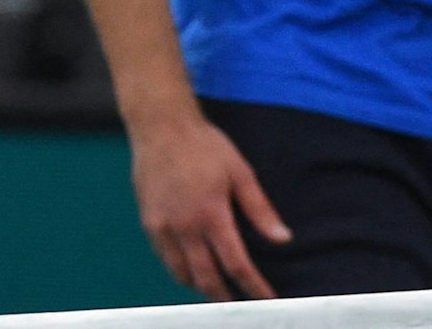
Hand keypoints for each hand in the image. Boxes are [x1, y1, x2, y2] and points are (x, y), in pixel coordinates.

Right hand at [130, 111, 290, 301]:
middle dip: (225, 297)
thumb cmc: (204, 145)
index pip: (236, 264)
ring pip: (181, 273)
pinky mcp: (148, 221)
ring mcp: (163, 226)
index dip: (254, 287)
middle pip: (206, 277)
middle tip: (239, 305)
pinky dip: (179, 269)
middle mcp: (185, 226)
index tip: (267, 300)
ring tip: (215, 289)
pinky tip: (190, 267)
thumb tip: (283, 238)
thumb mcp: (239, 172)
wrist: (160, 126)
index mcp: (212, 214)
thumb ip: (260, 209)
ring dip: (200, 286)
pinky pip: (164, 257)